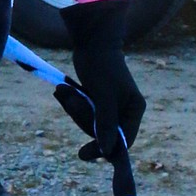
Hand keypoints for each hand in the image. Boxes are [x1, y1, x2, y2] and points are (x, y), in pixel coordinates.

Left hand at [67, 0, 145, 159]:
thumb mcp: (103, 96)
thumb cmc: (101, 65)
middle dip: (81, 117)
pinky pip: (82, 110)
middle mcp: (125, 110)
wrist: (92, 40)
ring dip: (73, 107)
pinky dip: (71, 101)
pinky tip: (62, 90)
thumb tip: (107, 151)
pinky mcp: (96, 99)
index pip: (122, 140)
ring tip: (62, 90)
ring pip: (88, 121)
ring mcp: (110, 105)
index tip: (82, 154)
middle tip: (69, 98)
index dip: (103, 149)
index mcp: (134, 109)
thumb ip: (106, 123)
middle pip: (102, 132)